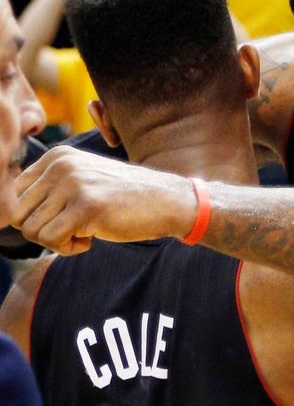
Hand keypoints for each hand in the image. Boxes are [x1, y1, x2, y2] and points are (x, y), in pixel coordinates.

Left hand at [12, 146, 195, 253]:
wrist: (165, 201)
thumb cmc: (122, 197)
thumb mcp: (81, 180)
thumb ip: (48, 189)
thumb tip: (7, 215)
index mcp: (56, 156)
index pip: (14, 194)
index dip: (34, 217)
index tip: (61, 220)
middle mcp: (60, 166)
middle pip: (19, 214)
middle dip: (42, 230)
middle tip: (70, 230)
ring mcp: (73, 185)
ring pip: (32, 230)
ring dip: (55, 241)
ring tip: (81, 234)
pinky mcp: (86, 207)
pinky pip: (51, 240)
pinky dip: (67, 249)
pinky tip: (90, 240)